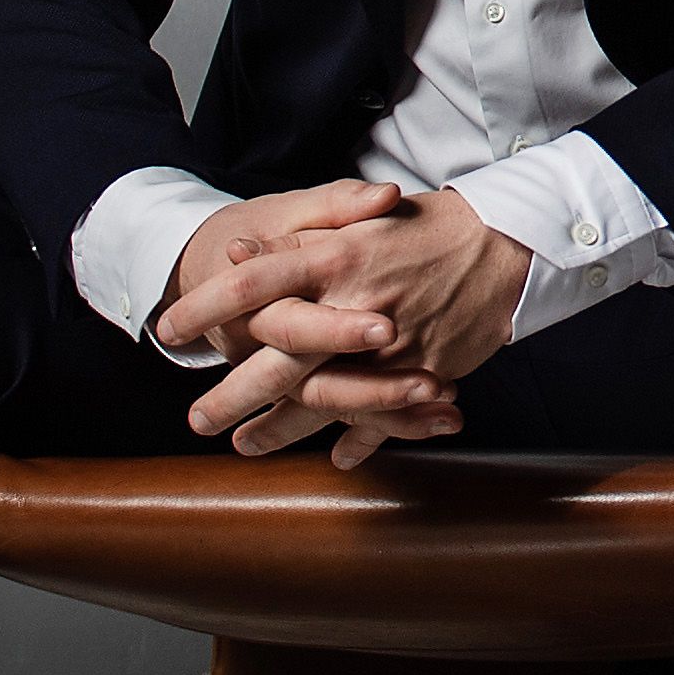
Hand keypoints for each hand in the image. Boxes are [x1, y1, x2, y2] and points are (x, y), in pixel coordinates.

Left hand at [169, 191, 532, 461]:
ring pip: (325, 398)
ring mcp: (392, 345)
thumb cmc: (423, 225)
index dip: (206, 306)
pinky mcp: (425, 371)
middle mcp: (356, 305)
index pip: (252, 283)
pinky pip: (383, 417)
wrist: (504, 241)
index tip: (169, 329)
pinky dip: (360, 441)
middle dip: (234, 394)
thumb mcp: (355, 216)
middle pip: (280, 357)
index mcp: (334, 257)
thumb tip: (238, 256)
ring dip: (282, 429)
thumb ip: (297, 237)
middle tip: (197, 421)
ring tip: (245, 445)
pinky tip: (337, 458)